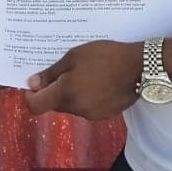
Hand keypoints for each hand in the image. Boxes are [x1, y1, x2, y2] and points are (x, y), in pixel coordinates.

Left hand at [24, 40, 143, 119]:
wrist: (141, 67)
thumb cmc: (105, 56)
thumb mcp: (74, 57)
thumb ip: (51, 73)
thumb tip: (33, 83)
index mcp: (65, 94)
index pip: (35, 106)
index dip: (30, 96)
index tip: (34, 84)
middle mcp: (76, 109)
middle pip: (54, 104)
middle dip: (53, 91)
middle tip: (61, 71)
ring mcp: (92, 114)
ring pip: (71, 106)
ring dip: (70, 93)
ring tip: (83, 73)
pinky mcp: (105, 114)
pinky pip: (86, 107)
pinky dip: (85, 96)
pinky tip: (96, 81)